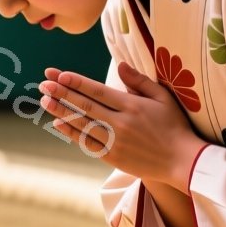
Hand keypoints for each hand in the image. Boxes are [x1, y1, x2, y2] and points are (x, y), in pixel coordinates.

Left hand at [39, 62, 206, 189]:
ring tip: (44, 101)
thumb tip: (120, 65)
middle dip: (62, 93)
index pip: (98, 91)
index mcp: (132, 106)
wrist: (181, 161)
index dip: (77, 82)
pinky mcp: (113, 157)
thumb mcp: (163, 98)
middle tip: (44, 84)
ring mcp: (115, 142)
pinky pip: (87, 143)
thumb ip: (140, 81)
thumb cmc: (174, 126)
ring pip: (82, 124)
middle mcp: (121, 123)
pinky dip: (71, 133)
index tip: (59, 74)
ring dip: (61, 112)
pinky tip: (58, 124)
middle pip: (85, 106)